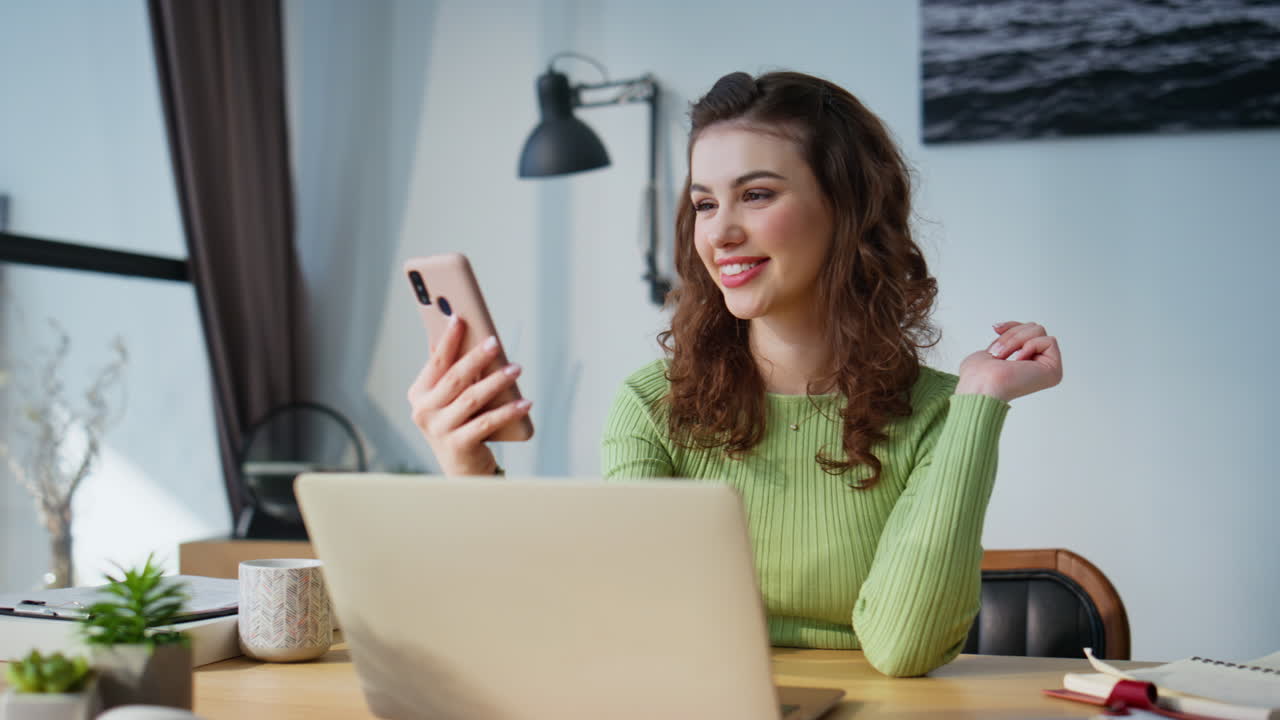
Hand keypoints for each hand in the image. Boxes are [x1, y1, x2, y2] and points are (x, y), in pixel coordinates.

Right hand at [406, 316, 531, 474]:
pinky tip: (526, 402)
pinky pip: (486, 423)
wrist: (462, 470)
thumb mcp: (452, 397)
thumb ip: (455, 370)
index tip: (460, 317)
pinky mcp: (458, 447)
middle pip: (454, 378)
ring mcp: (439, 431)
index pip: (436, 362)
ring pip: (471, 399)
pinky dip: (508, 411)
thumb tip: (470, 334)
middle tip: (495, 341)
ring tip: (517, 368)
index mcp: (419, 394)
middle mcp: (424, 412)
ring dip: (496, 381)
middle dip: (476, 357)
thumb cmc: (460, 423)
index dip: (448, 340)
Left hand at [956, 321, 1062, 402]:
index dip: (1012, 326)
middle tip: (998, 352)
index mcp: (1026, 363)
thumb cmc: (979, 375)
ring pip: (1040, 331)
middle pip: (1035, 327)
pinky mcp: (1053, 371)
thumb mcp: (995, 348)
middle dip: (1012, 334)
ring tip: (1003, 356)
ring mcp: (1047, 369)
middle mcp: (1039, 367)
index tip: (996, 329)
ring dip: (1016, 339)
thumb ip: (1010, 341)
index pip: (1028, 329)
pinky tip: (1019, 361)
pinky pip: (1049, 341)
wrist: (980, 385)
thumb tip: (1014, 331)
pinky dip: (1030, 345)